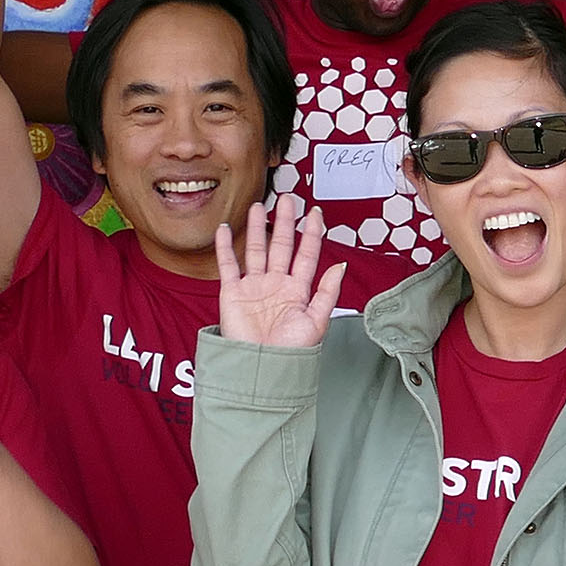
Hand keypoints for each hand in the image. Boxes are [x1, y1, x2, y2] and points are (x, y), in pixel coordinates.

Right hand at [212, 196, 342, 348]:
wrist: (262, 367)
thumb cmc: (291, 351)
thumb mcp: (317, 321)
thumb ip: (327, 292)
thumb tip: (339, 265)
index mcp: (298, 290)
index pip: (307, 254)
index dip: (311, 233)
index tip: (315, 212)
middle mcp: (276, 284)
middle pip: (281, 245)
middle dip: (285, 222)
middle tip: (288, 198)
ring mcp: (254, 287)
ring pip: (256, 249)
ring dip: (258, 228)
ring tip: (260, 206)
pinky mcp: (233, 293)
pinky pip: (229, 265)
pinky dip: (226, 247)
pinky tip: (226, 229)